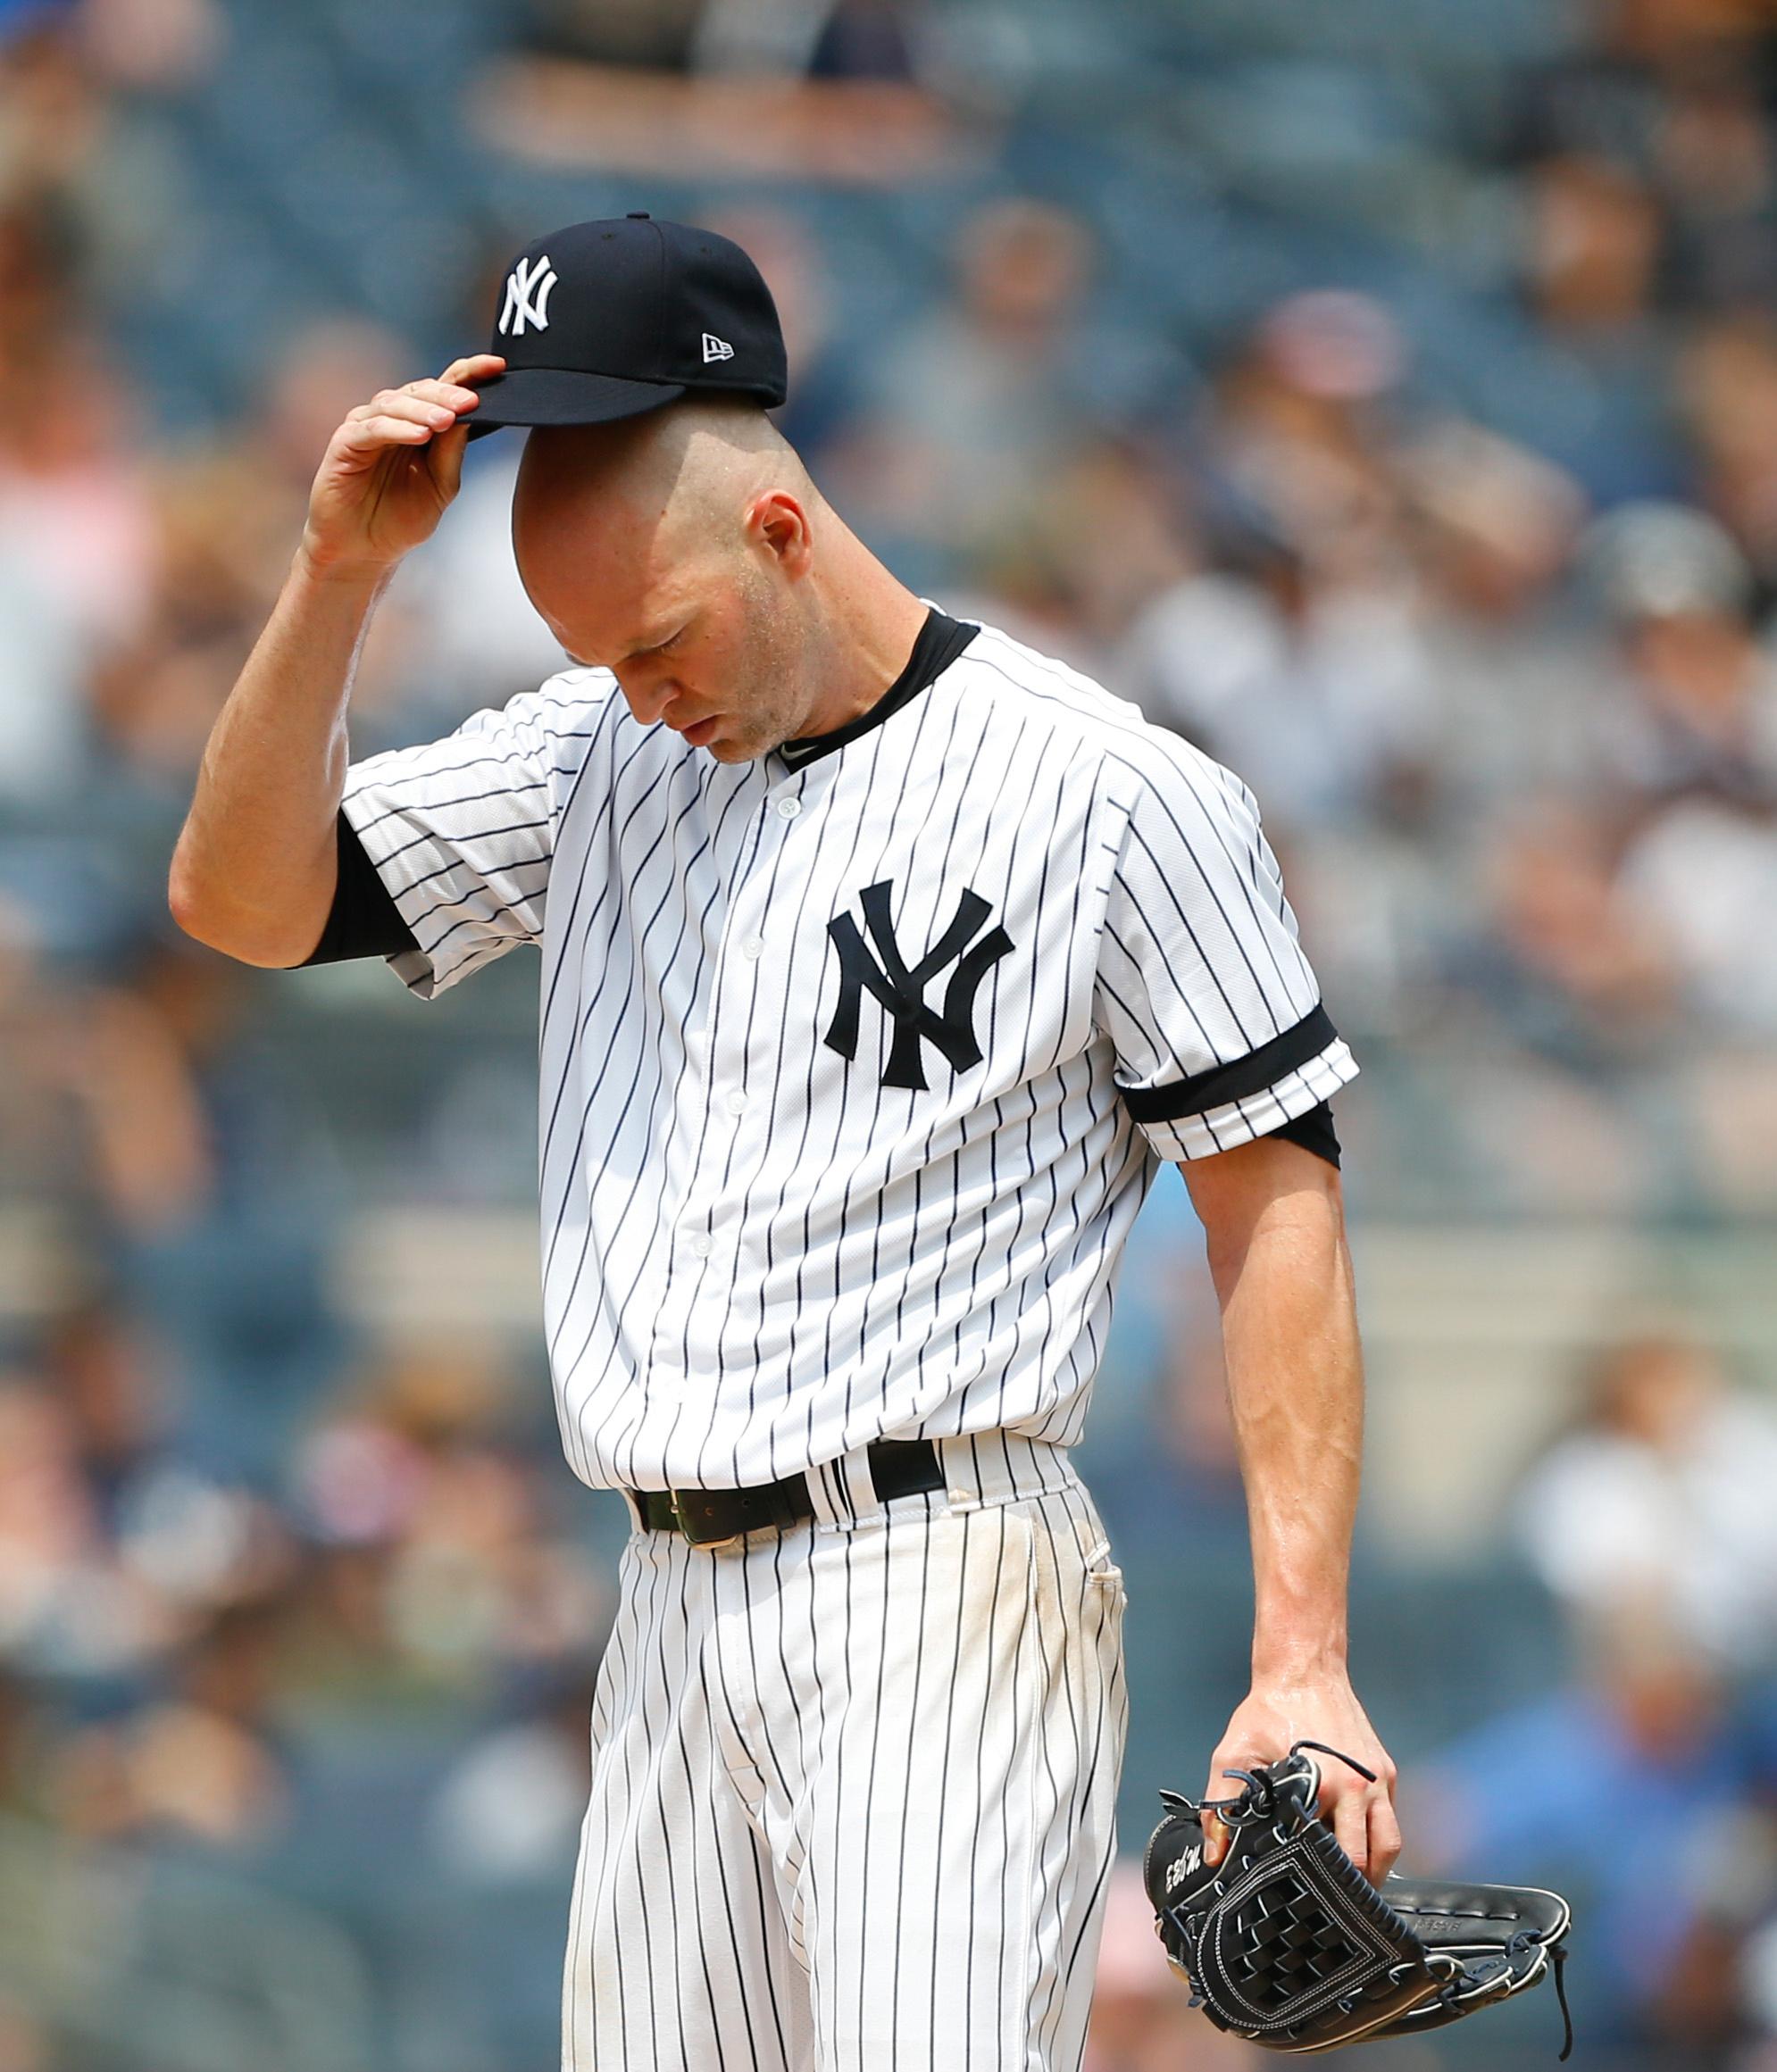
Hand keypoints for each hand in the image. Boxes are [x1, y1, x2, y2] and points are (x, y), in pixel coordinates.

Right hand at [299, 352, 504, 580]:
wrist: (363, 551)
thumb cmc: (400, 519)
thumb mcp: (440, 485)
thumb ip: (452, 451)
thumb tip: (471, 415)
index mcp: (419, 423)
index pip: (445, 388)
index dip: (469, 372)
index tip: (498, 366)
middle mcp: (392, 417)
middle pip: (421, 390)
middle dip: (448, 393)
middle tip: (471, 401)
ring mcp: (366, 427)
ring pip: (395, 404)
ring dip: (423, 410)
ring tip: (446, 420)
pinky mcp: (344, 442)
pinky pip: (372, 429)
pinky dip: (396, 429)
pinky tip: (419, 435)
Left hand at [1199, 1671, 1399, 1882]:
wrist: (1304, 1670)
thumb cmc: (1270, 1710)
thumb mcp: (1235, 1754)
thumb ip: (1222, 1806)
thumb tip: (1215, 1854)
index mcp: (1324, 1784)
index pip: (1335, 1853)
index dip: (1324, 1883)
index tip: (1312, 1902)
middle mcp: (1358, 1786)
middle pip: (1369, 1857)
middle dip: (1354, 1886)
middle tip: (1335, 1907)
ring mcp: (1377, 1779)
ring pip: (1392, 1842)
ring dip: (1377, 1869)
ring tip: (1355, 1889)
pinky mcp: (1386, 1770)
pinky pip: (1391, 1817)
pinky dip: (1381, 1838)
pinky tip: (1362, 1849)